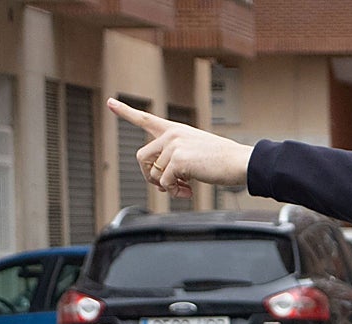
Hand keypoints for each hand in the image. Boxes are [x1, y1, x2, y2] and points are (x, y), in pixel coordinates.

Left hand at [106, 98, 253, 199]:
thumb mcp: (196, 153)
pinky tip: (188, 190)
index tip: (110, 103)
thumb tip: (162, 181)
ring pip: (153, 172)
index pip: (146, 119)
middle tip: (166, 185)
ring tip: (184, 188)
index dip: (125, 111)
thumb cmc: (224, 160)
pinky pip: (165, 182)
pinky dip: (175, 191)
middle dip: (149, 175)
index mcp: (176, 130)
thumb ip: (175, 160)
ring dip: (165, 186)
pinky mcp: (178, 160)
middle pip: (142, 157)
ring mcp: (174, 146)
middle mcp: (172, 134)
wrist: (240, 162)